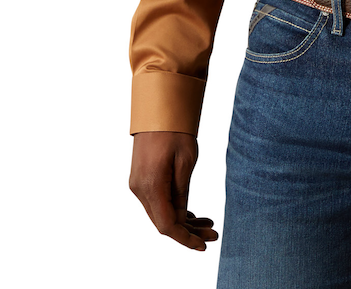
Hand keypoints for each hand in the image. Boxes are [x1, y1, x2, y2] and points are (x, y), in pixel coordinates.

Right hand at [129, 131, 217, 250]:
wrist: (158, 108)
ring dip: (182, 220)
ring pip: (160, 213)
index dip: (185, 238)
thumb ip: (182, 192)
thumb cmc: (175, 130)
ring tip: (207, 222)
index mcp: (151, 185)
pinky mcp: (141, 179)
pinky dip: (173, 208)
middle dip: (188, 231)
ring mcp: (138, 184)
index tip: (204, 244)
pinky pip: (157, 201)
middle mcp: (139, 189)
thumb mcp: (186, 161)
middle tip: (212, 233)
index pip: (167, 225)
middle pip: (163, 221)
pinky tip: (191, 212)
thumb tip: (183, 217)